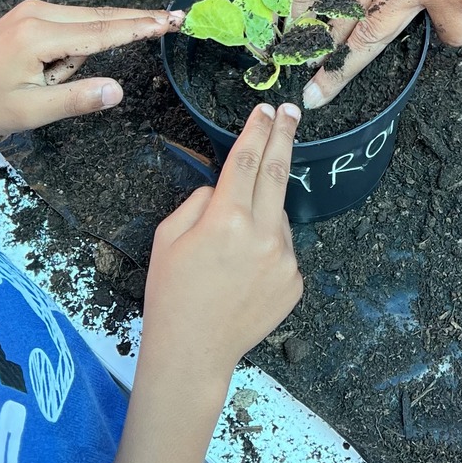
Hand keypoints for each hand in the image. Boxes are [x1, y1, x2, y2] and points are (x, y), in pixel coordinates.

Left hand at [0, 0, 179, 135]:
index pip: (101, 32)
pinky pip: (68, 24)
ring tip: (46, 84)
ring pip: (83, 24)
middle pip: (98, 19)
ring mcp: (31, 9)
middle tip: (172, 20)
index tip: (170, 20)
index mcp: (38, 36)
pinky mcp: (28, 13)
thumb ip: (77, 100)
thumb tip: (117, 90)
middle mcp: (37, 12)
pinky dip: (71, 46)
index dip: (139, 27)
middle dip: (128, 27)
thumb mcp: (31, 112)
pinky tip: (46, 72)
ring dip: (81, 53)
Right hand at [140, 103, 303, 379]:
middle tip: (291, 112)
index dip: (256, 130)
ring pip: (278, 216)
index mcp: (226, 219)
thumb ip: (199, 202)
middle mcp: (262, 234)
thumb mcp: (166, 237)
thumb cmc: (171, 293)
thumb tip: (222, 189)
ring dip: (263, 214)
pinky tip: (243, 274)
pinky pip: (283, 249)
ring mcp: (284, 259)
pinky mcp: (295, 280)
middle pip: (278, 171)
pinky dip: (267, 249)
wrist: (192, 352)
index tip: (266, 110)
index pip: (245, 160)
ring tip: (232, 248)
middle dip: (284, 136)